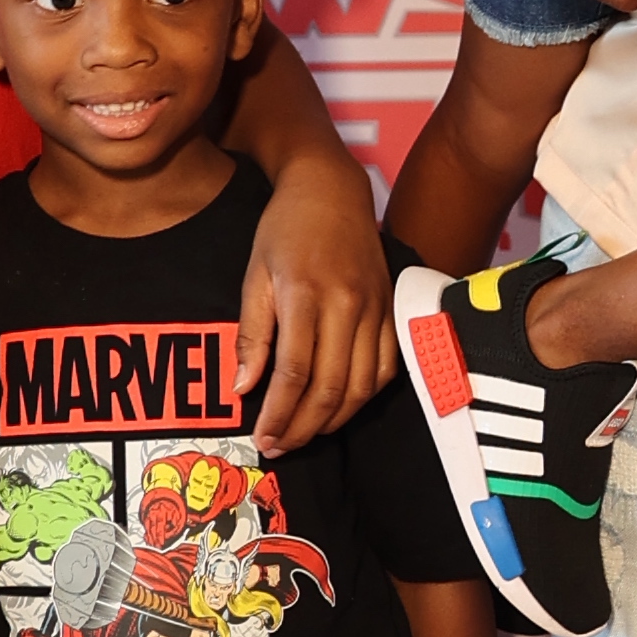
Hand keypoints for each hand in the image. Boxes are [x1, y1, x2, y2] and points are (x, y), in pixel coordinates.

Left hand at [241, 146, 389, 453]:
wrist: (331, 190)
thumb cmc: (285, 229)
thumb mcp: (255, 275)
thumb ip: (252, 334)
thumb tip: (245, 388)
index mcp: (305, 294)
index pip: (295, 373)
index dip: (278, 413)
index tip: (262, 438)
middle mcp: (348, 305)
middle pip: (331, 387)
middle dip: (302, 427)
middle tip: (279, 446)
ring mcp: (375, 309)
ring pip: (363, 385)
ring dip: (334, 420)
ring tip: (305, 433)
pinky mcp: (391, 310)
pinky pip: (385, 368)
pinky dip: (363, 396)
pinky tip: (340, 406)